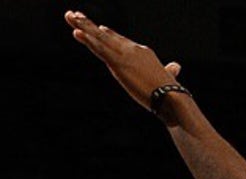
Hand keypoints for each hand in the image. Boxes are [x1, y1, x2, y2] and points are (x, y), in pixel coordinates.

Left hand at [65, 11, 181, 107]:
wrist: (170, 96)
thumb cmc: (172, 91)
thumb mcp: (168, 78)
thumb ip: (170, 71)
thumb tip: (176, 67)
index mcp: (142, 52)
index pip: (120, 41)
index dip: (108, 35)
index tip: (97, 29)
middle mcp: (131, 49)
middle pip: (106, 36)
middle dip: (89, 25)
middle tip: (74, 15)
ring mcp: (124, 55)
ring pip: (99, 39)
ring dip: (83, 27)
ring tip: (70, 17)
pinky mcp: (118, 64)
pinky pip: (99, 49)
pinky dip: (88, 40)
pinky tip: (77, 32)